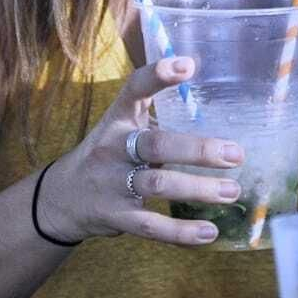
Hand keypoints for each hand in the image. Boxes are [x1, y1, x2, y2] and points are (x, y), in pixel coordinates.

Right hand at [36, 57, 246, 245]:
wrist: (61, 198)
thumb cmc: (110, 153)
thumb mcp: (125, 126)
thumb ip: (160, 114)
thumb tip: (217, 96)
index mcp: (119, 119)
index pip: (135, 89)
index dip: (158, 75)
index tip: (187, 65)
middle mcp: (113, 148)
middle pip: (156, 145)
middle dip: (198, 150)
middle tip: (236, 154)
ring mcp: (112, 183)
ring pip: (157, 186)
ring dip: (198, 190)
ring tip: (231, 191)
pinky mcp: (115, 217)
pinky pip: (150, 226)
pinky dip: (181, 232)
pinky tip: (208, 232)